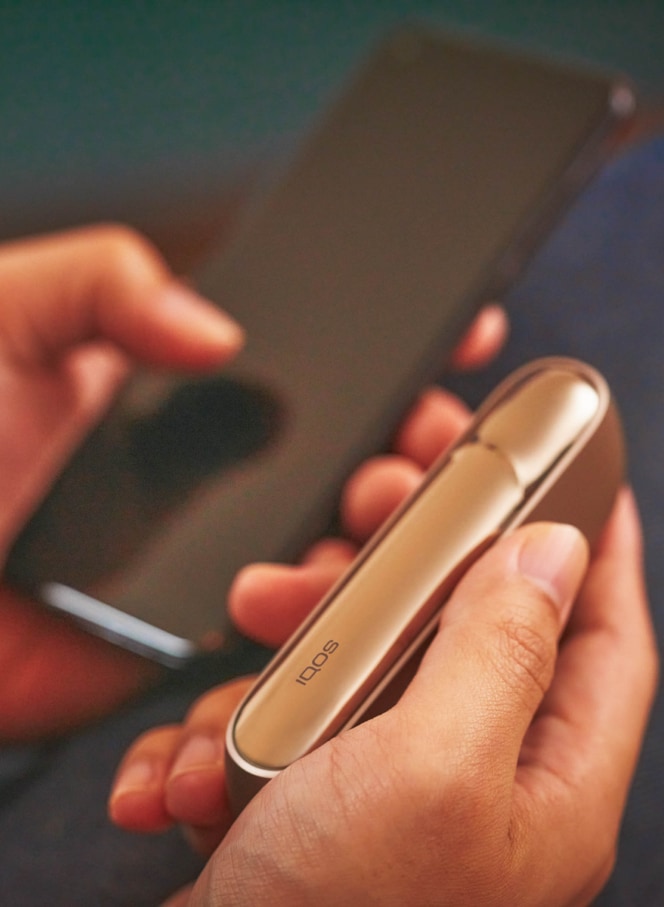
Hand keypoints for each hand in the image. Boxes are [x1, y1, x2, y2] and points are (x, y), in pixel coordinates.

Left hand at [0, 223, 505, 742]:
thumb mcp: (8, 318)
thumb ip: (105, 281)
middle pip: (351, 472)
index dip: (397, 355)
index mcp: (190, 402)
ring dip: (372, 557)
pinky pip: (272, 655)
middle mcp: (219, 482)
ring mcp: (213, 569)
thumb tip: (216, 329)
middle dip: (414, 459)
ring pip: (331, 565)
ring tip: (359, 532)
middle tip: (422, 448)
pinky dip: (304, 650)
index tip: (463, 335)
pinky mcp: (191, 652)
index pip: (318, 373)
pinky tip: (306, 626)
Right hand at [110, 489, 656, 906]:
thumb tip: (556, 552)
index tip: (587, 484)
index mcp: (541, 786)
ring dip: (269, 681)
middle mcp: (472, 787)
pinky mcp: (307, 805)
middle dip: (389, 582)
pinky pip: (274, 732)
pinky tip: (184, 783)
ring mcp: (384, 796)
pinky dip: (219, 745)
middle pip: (457, 633)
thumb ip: (504, 650)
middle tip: (349, 529)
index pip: (605, 641)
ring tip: (221, 734)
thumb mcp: (432, 770)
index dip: (600, 558)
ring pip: (347, 674)